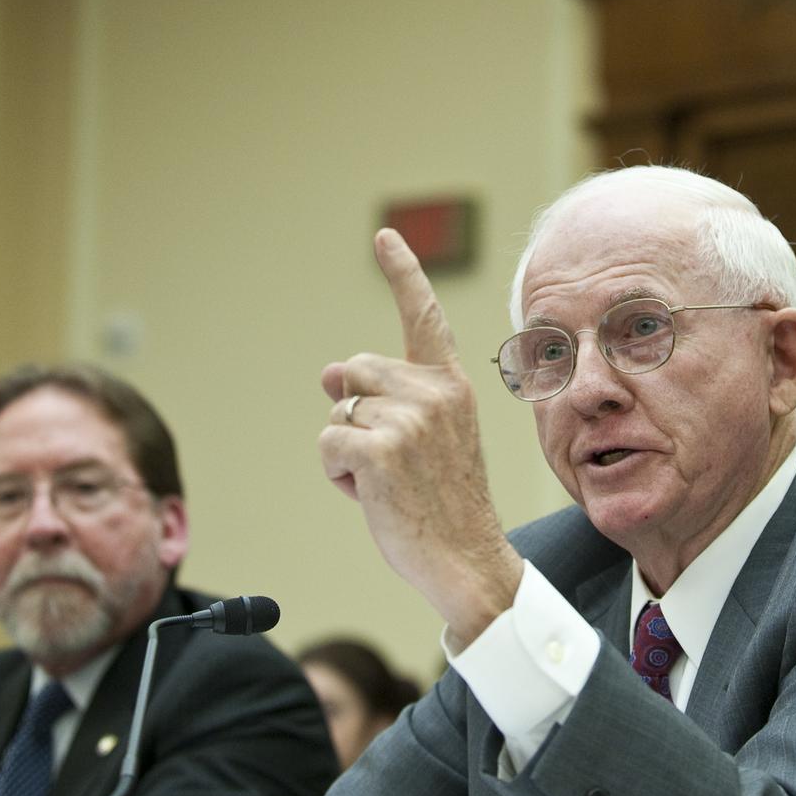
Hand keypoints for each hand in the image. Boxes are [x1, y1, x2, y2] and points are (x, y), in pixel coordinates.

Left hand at [318, 229, 522, 645]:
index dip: (402, 273)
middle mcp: (435, 393)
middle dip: (355, 412)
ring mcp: (410, 419)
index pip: (424, 317)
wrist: (466, 558)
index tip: (385, 237)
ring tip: (387, 481)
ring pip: (339, 413)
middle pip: (356, 372)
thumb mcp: (426, 439)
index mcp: (452, 386)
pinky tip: (374, 495)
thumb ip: (389, 399)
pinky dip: (339, 474)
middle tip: (390, 460)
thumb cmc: (444, 501)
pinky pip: (329, 445)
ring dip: (348, 449)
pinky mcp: (382, 449)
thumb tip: (330, 374)